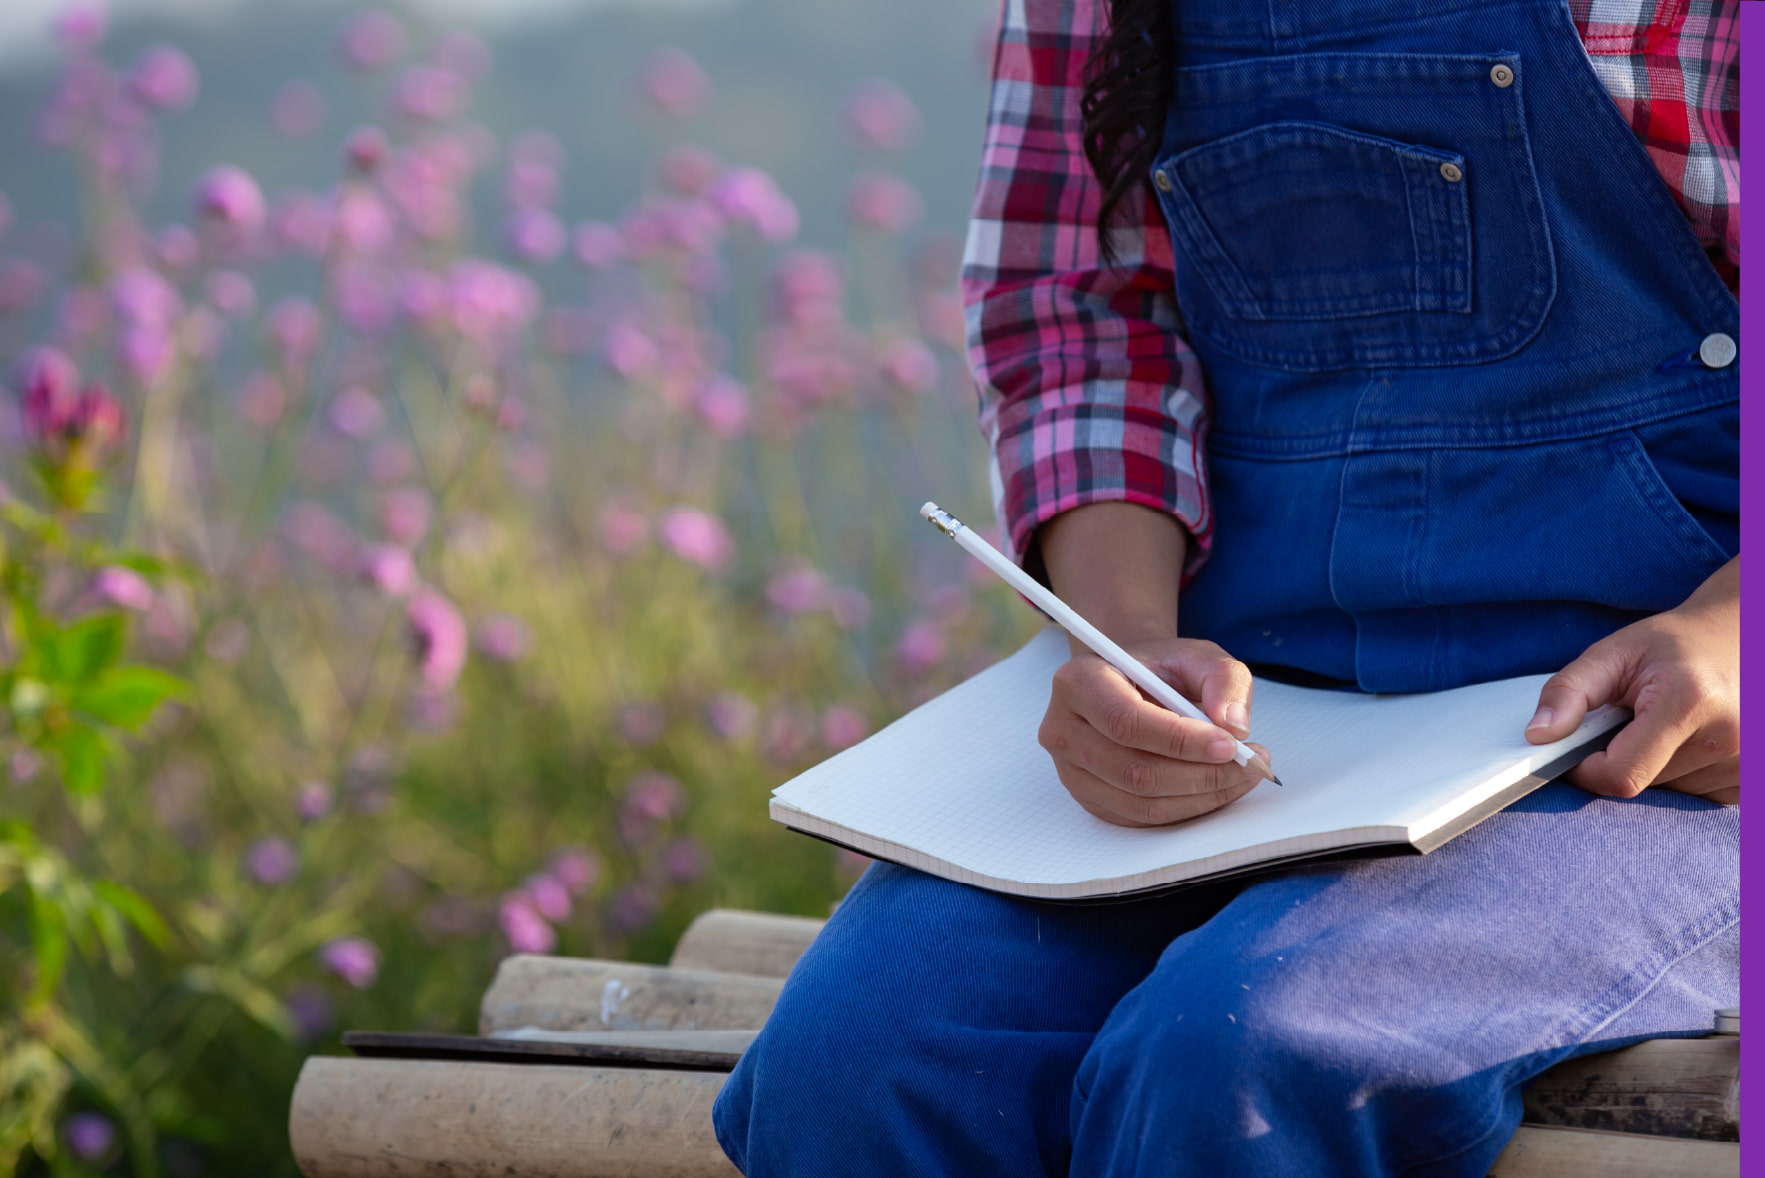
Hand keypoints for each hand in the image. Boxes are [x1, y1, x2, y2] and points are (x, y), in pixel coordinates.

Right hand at [1038, 636, 1268, 826]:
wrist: (1130, 684)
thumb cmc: (1159, 670)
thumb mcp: (1195, 655)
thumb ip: (1222, 678)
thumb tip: (1234, 724)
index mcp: (1078, 682)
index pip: (1125, 722)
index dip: (1181, 740)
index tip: (1231, 745)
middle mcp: (1063, 729)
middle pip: (1133, 770)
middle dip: (1201, 774)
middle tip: (1250, 764)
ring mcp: (1070, 771)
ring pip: (1140, 802)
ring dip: (1200, 796)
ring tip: (1242, 775)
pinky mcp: (1089, 799)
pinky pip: (1141, 819)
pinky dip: (1187, 808)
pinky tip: (1215, 788)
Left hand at [1525, 558, 1738, 803]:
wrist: (1743, 636)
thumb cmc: (1674, 645)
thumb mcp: (1613, 653)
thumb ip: (1568, 692)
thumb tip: (1536, 737)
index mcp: (1690, 701)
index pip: (1620, 775)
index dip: (1587, 768)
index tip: (1579, 746)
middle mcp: (1730, 736)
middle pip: (1644, 785)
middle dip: (1623, 760)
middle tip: (1633, 722)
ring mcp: (1750, 763)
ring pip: (1671, 795)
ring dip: (1655, 768)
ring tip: (1668, 725)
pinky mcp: (1755, 781)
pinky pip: (1698, 797)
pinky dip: (1684, 776)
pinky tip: (1691, 740)